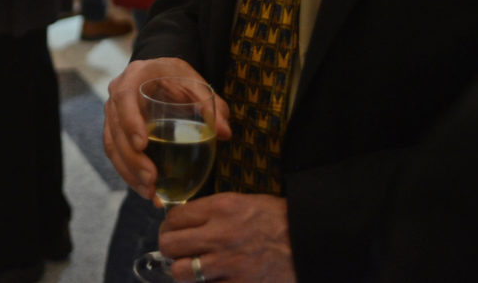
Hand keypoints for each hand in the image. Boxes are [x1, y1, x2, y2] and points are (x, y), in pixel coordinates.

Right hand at [104, 57, 232, 198]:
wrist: (160, 74)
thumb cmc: (177, 77)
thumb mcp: (195, 83)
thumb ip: (211, 104)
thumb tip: (224, 133)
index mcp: (134, 76)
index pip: (124, 99)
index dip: (130, 122)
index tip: (142, 145)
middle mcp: (117, 95)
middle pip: (116, 130)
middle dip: (132, 158)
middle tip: (151, 179)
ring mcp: (113, 115)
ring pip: (113, 146)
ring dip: (129, 172)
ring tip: (150, 193)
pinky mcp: (115, 131)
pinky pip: (116, 155)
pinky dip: (130, 175)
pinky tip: (148, 191)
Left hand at [156, 194, 294, 282]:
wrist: (308, 242)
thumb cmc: (277, 220)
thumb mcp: (242, 202)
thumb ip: (212, 212)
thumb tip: (185, 222)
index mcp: (220, 209)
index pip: (174, 218)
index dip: (169, 226)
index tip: (172, 230)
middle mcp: (219, 235)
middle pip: (169, 245)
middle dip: (169, 249)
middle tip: (177, 251)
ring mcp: (227, 264)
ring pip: (180, 272)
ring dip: (183, 272)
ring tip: (190, 269)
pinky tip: (211, 281)